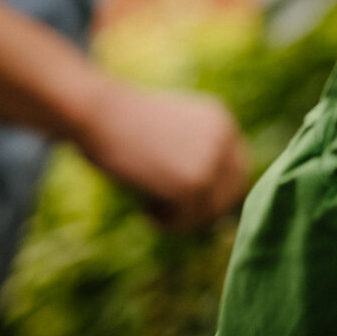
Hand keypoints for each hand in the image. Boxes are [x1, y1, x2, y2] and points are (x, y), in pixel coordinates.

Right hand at [74, 80, 250, 229]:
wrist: (98, 113)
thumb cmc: (121, 125)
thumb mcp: (168, 132)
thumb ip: (194, 154)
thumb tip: (210, 205)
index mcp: (221, 121)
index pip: (238, 170)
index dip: (216, 193)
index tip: (186, 203)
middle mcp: (225, 137)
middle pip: (232, 194)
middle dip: (202, 210)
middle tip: (169, 211)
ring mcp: (213, 159)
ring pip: (211, 211)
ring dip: (182, 218)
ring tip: (150, 205)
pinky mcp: (194, 181)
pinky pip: (189, 218)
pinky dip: (166, 222)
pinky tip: (144, 206)